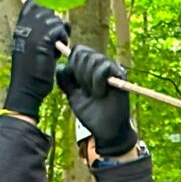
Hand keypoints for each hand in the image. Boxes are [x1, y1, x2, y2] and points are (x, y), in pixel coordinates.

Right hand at [6, 0, 68, 119]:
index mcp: (19, 27)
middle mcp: (24, 26)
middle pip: (47, 11)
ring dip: (60, 33)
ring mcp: (32, 32)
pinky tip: (56, 52)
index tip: (49, 30)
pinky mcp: (43, 39)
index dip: (44, 13)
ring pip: (55, 20)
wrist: (27, 89)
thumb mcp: (32, 49)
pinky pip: (59, 30)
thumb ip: (39, 34)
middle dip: (54, 25)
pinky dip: (62, 40)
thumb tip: (59, 21)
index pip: (32, 5)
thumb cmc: (32, 73)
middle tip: (53, 43)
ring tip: (54, 49)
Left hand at [58, 44, 137, 158]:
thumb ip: (65, 82)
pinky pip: (103, 68)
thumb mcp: (73, 96)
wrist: (106, 130)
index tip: (75, 83)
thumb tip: (60, 66)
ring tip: (94, 94)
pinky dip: (98, 82)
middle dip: (79, 74)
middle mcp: (101, 65)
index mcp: (89, 68)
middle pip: (83, 53)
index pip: (78, 51)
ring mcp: (111, 69)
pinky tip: (101, 93)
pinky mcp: (120, 75)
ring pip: (93, 59)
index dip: (72, 63)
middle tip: (85, 91)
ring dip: (88, 80)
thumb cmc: (92, 114)